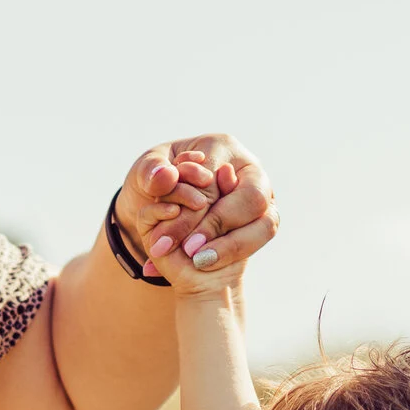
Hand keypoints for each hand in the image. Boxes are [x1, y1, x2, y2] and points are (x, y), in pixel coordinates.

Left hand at [125, 133, 279, 281]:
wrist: (164, 204)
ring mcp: (263, 195)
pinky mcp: (264, 220)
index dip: (194, 211)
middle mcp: (249, 169)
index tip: (168, 238)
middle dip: (216, 228)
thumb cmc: (157, 180)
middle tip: (187, 251)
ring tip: (197, 260)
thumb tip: (167, 176)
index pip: (216, 180)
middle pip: (250, 199)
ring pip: (265, 222)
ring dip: (230, 245)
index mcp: (222, 146)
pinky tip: (205, 263)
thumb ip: (150, 172)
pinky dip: (234, 253)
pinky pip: (260, 238)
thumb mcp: (144, 173)